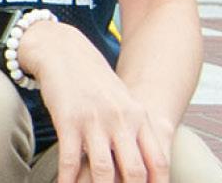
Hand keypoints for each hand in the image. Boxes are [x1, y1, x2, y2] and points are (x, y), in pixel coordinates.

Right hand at [20, 21, 169, 182]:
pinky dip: (68, 179)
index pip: (157, 161)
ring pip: (104, 169)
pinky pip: (71, 159)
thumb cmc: (94, 81)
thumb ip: (135, 129)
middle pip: (134, 171)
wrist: (64, 51)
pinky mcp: (68, 120)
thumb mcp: (123, 102)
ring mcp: (95, 121)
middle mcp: (121, 120)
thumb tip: (142, 162)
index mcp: (139, 117)